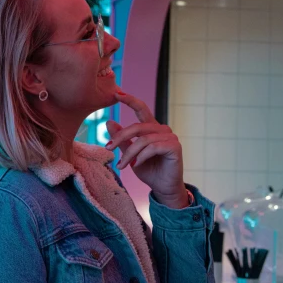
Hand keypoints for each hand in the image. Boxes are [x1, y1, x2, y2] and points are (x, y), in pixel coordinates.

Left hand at [106, 92, 188, 207]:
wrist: (163, 188)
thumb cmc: (149, 170)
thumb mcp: (131, 154)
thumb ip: (122, 140)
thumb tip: (109, 122)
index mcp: (151, 128)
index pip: (141, 108)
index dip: (130, 100)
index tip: (116, 94)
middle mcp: (162, 129)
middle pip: (137, 127)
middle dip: (120, 137)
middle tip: (108, 148)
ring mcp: (170, 136)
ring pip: (143, 139)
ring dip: (129, 153)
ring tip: (122, 165)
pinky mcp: (174, 146)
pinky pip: (153, 147)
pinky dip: (142, 157)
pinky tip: (137, 164)